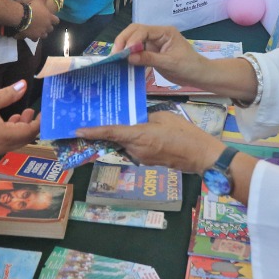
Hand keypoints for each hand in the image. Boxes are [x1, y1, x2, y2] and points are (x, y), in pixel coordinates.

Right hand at [0, 81, 39, 155]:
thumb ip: (7, 94)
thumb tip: (24, 85)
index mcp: (4, 137)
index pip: (30, 132)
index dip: (39, 122)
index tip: (44, 112)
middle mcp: (2, 148)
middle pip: (25, 139)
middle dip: (31, 125)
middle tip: (33, 110)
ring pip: (15, 141)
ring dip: (20, 128)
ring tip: (20, 112)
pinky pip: (5, 143)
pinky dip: (10, 132)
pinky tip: (5, 120)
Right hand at [17, 0, 58, 40]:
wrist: (24, 17)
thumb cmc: (33, 8)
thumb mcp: (39, 0)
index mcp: (50, 18)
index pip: (56, 21)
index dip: (54, 20)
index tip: (52, 19)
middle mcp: (47, 26)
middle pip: (50, 29)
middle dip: (48, 27)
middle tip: (43, 24)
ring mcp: (41, 32)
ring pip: (44, 35)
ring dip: (42, 33)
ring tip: (38, 31)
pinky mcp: (34, 37)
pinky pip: (35, 39)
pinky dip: (34, 37)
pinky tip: (30, 35)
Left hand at [78, 111, 220, 173]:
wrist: (199, 155)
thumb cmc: (184, 133)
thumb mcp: (163, 117)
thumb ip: (145, 117)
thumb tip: (134, 118)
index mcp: (139, 136)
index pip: (111, 133)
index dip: (93, 132)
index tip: (78, 130)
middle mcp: (136, 150)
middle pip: (115, 140)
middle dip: (104, 133)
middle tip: (93, 122)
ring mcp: (141, 158)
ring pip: (124, 145)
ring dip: (121, 137)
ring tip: (120, 123)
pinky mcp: (147, 162)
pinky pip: (134, 150)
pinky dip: (132, 142)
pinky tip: (138, 134)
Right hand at [112, 23, 208, 87]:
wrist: (198, 75)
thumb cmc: (189, 66)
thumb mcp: (170, 63)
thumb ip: (149, 58)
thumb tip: (129, 57)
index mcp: (164, 32)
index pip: (143, 30)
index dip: (131, 40)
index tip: (124, 52)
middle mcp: (157, 35)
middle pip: (135, 31)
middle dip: (124, 40)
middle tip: (115, 54)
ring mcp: (153, 43)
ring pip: (134, 40)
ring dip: (124, 47)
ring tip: (115, 58)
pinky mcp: (151, 53)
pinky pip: (137, 51)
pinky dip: (129, 55)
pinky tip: (123, 62)